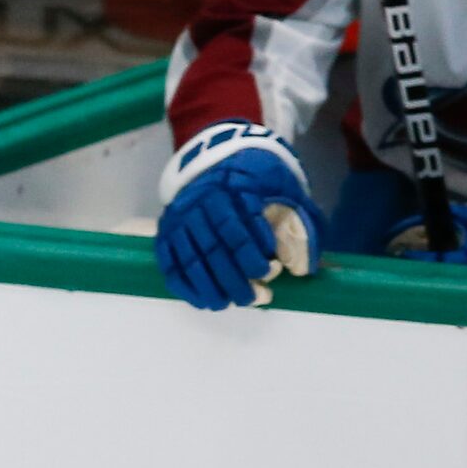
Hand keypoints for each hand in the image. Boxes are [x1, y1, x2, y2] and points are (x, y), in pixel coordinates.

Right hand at [154, 122, 320, 310]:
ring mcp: (177, 223)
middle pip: (213, 249)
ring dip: (211, 288)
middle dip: (235, 279)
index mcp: (226, 190)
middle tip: (257, 298)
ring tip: (231, 303)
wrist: (215, 164)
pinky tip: (205, 302)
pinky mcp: (164, 237)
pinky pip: (171, 268)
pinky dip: (187, 289)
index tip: (271, 271)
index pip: (235, 228)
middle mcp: (196, 206)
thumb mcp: (283, 189)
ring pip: (191, 262)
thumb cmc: (256, 181)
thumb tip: (302, 266)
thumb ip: (297, 222)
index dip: (252, 255)